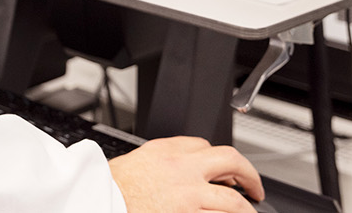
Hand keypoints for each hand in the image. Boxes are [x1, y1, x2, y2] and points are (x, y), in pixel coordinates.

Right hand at [108, 136, 263, 212]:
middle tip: (254, 188)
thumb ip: (158, 163)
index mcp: (166, 151)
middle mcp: (182, 169)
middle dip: (249, 174)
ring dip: (245, 209)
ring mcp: (189, 195)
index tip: (224, 170)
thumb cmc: (109, 187)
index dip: (218, 159)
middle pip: (230, 161)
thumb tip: (171, 172)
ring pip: (233, 200)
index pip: (203, 145)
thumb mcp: (135, 162)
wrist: (97, 200)